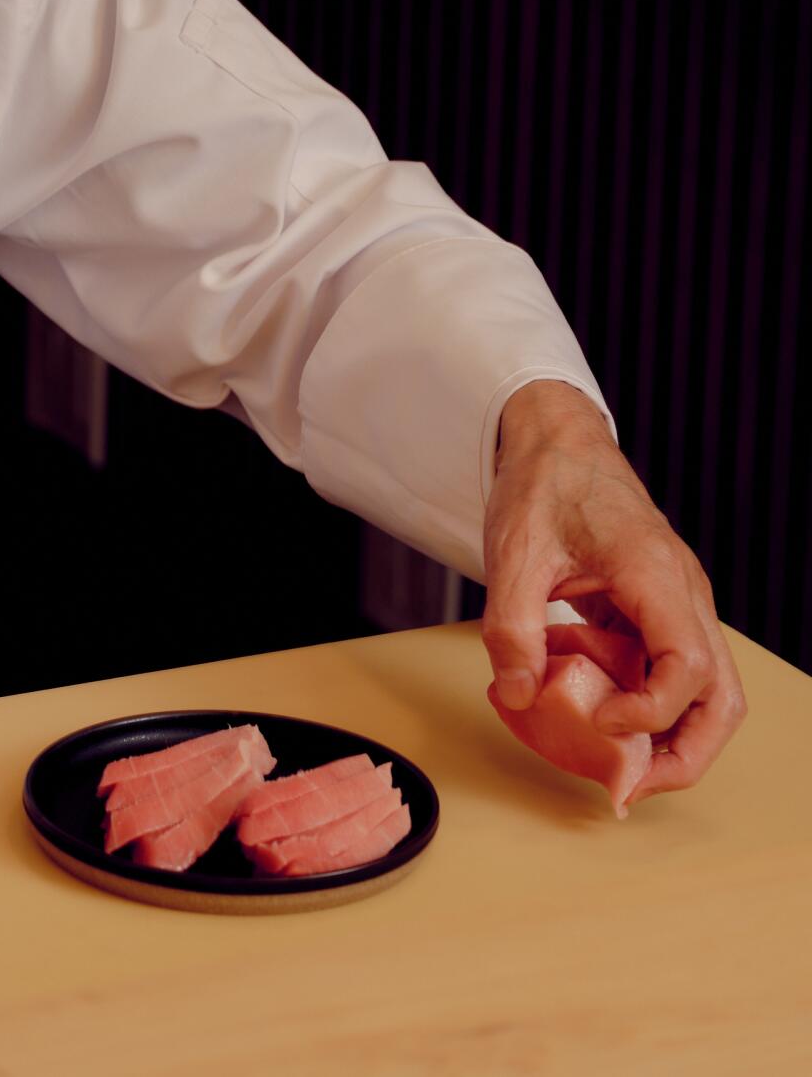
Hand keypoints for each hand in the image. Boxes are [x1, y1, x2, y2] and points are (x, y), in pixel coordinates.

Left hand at [479, 381, 746, 805]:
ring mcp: (676, 606)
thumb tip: (520, 698)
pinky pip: (666, 673)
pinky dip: (638, 704)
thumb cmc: (542, 487)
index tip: (595, 721)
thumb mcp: (512, 554)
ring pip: (704, 692)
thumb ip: (513, 628)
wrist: (556, 444)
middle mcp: (683, 596)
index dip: (650, 711)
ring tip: (611, 767)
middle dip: (683, 754)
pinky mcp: (657, 613)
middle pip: (720, 697)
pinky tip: (585, 710)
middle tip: (626, 789)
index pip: (688, 666)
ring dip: (665, 736)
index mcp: (656, 575)